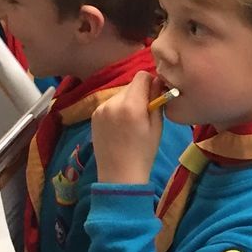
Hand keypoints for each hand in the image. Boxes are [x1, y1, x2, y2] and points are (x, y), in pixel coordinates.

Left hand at [89, 71, 161, 185]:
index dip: (151, 83)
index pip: (142, 76)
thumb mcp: (157, 126)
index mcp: (131, 105)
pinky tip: (120, 127)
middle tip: (145, 113)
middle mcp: (112, 102)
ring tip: (131, 123)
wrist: (119, 175)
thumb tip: (158, 81)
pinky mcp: (94, 115)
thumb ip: (156, 100)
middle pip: (130, 85)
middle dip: (139, 94)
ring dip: (128, 101)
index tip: (155, 96)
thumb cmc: (144, 152)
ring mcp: (100, 108)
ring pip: (120, 94)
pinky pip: (110, 104)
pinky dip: (117, 109)